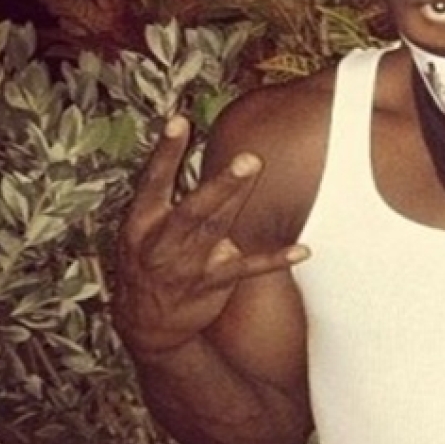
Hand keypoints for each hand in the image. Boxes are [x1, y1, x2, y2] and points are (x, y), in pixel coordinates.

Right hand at [112, 116, 309, 357]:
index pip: (152, 180)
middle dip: (220, 183)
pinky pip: (247, 269)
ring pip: (218, 228)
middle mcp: (162, 241)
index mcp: (142, 221)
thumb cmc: (151, 261)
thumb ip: (172, 197)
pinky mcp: (211, 284)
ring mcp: (187, 264)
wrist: (144, 323)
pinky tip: (302, 249)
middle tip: (247, 158)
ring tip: (259, 169)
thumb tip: (209, 157)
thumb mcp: (144, 229)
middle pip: (194, 207)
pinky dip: (274, 259)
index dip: (165, 151)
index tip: (179, 120)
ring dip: (240, 200)